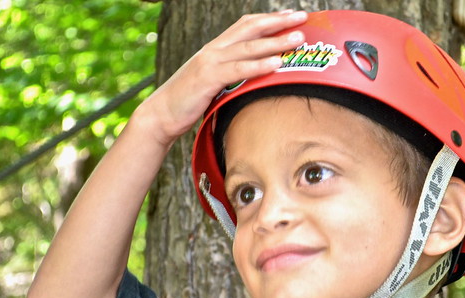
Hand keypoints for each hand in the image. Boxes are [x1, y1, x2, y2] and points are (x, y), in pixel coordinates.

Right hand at [142, 10, 307, 144]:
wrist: (161, 115)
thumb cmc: (188, 102)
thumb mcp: (211, 84)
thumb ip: (229, 77)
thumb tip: (253, 82)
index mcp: (215, 49)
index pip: (246, 26)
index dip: (269, 19)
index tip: (291, 16)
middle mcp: (213, 50)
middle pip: (251, 28)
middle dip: (279, 22)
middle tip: (303, 17)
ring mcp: (210, 62)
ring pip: (249, 47)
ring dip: (276, 41)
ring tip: (298, 38)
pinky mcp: (208, 78)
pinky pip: (238, 69)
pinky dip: (259, 65)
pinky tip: (277, 63)